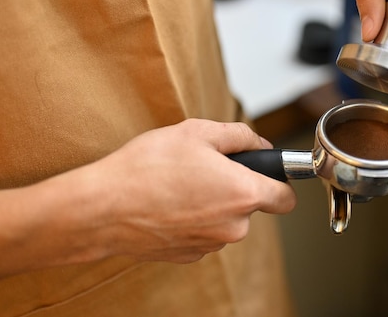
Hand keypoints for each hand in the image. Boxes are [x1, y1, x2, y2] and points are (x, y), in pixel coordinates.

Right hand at [93, 119, 296, 262]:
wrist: (102, 208)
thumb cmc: (147, 168)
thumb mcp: (198, 131)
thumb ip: (240, 136)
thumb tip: (259, 145)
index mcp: (243, 194)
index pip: (286, 199)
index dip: (280, 183)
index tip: (268, 175)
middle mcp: (233, 226)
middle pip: (250, 206)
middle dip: (234, 187)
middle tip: (203, 168)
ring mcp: (210, 245)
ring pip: (225, 220)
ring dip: (212, 204)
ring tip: (179, 184)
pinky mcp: (188, 256)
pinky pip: (203, 233)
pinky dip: (193, 220)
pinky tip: (168, 204)